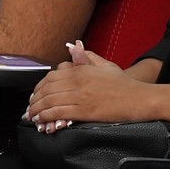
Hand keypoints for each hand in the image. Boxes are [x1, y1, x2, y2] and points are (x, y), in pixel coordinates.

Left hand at [25, 47, 153, 130]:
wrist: (139, 98)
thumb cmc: (125, 84)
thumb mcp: (106, 65)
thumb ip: (88, 57)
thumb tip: (74, 47)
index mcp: (82, 70)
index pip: (51, 77)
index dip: (39, 87)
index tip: (35, 95)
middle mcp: (78, 82)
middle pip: (47, 89)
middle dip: (34, 99)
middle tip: (29, 107)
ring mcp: (80, 96)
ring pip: (49, 101)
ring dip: (36, 110)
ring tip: (31, 116)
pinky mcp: (84, 111)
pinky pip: (57, 112)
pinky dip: (45, 116)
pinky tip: (41, 120)